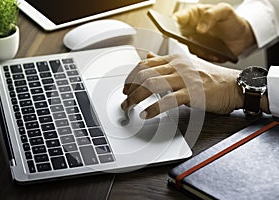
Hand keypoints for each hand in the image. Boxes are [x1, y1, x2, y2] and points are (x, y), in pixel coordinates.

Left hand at [121, 53, 243, 118]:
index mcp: (175, 60)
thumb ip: (166, 62)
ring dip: (136, 97)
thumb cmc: (212, 78)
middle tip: (125, 99)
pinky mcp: (192, 93)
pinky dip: (153, 108)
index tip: (126, 86)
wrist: (234, 85)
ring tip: (130, 106)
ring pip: (152, 84)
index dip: (131, 76)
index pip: (145, 64)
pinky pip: (167, 100)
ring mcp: (184, 79)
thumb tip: (149, 57)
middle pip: (145, 74)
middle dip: (130, 88)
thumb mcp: (186, 64)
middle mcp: (178, 67)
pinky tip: (146, 114)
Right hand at [174, 3, 255, 61]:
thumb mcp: (224, 11)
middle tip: (194, 41)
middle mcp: (191, 30)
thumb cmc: (232, 20)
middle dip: (185, 40)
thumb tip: (199, 29)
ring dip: (199, 49)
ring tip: (211, 48)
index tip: (174, 28)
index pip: (177, 19)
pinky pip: (199, 57)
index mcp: (193, 16)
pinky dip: (207, 56)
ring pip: (189, 48)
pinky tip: (216, 53)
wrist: (243, 36)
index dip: (172, 24)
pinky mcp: (201, 53)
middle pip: (178, 36)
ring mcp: (195, 43)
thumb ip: (211, 15)